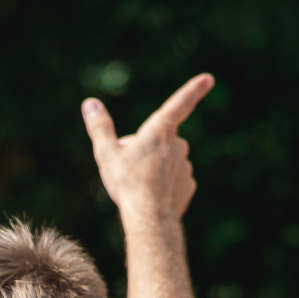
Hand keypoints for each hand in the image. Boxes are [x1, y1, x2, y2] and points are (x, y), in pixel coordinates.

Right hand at [82, 74, 213, 225]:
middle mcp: (178, 144)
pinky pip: (172, 179)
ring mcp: (185, 165)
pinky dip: (162, 184)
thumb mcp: (106, 154)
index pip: (180, 103)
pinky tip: (150, 196)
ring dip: (151, 167)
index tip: (209, 79)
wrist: (149, 219)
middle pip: (158, 140)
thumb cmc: (127, 184)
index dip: (194, 89)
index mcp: (161, 131)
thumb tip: (90, 104)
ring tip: (137, 185)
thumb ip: (99, 127)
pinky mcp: (188, 185)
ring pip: (165, 161)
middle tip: (126, 168)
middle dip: (143, 149)